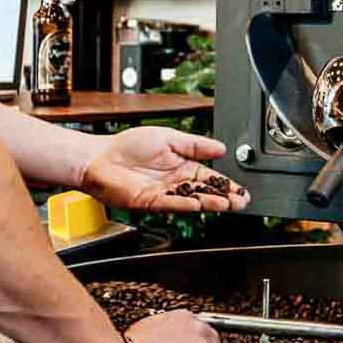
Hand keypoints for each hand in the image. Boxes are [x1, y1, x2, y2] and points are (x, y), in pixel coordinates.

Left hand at [79, 126, 248, 211]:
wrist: (99, 157)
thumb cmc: (128, 146)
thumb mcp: (169, 137)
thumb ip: (196, 144)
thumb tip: (220, 148)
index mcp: (182, 166)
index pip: (210, 178)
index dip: (226, 184)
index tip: (241, 190)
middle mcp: (175, 183)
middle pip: (205, 192)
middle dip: (225, 197)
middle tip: (242, 201)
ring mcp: (163, 193)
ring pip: (192, 200)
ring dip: (210, 203)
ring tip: (228, 204)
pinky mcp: (149, 201)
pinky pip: (171, 203)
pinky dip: (185, 204)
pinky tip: (199, 205)